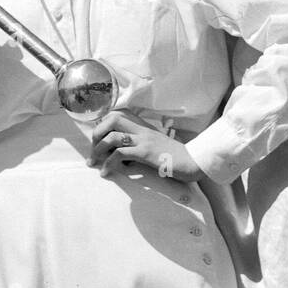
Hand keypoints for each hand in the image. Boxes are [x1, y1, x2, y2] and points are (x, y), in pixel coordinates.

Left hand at [88, 109, 208, 183]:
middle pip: (112, 118)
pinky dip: (109, 163)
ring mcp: (144, 140)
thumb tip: (124, 156)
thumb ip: (141, 147)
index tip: (98, 140)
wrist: (194, 161)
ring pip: (113, 136)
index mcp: (144, 128)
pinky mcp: (146, 153)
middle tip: (93, 150)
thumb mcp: (156, 148)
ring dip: (98, 150)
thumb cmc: (176, 158)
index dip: (104, 125)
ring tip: (93, 162)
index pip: (118, 115)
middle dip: (97, 133)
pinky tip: (106, 172)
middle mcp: (142, 130)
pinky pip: (121, 153)